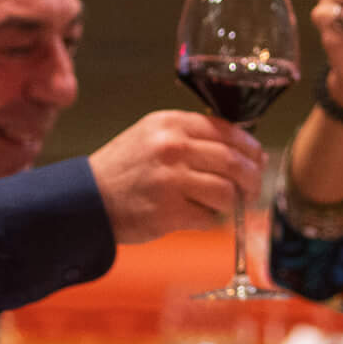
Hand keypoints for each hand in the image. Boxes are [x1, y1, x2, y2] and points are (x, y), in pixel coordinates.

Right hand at [88, 110, 264, 245]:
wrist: (85, 199)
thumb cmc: (124, 169)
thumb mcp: (153, 136)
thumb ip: (192, 136)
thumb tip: (243, 150)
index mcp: (171, 123)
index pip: (229, 131)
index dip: (250, 148)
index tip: (257, 160)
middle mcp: (173, 147)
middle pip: (235, 162)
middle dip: (251, 179)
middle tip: (251, 189)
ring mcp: (171, 180)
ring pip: (227, 192)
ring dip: (232, 203)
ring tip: (223, 206)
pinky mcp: (168, 211)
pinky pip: (209, 218)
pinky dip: (209, 220)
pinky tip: (197, 216)